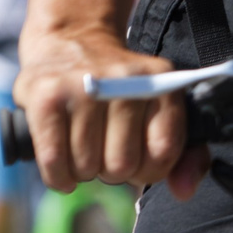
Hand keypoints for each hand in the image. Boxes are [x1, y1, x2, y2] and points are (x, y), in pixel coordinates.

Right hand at [14, 25, 209, 198]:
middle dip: (111, 171)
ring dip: (83, 171)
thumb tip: (184, 192)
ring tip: (83, 147)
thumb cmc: (120, 91)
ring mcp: (84, 87)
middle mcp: (125, 81)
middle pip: (121, 165)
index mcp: (162, 84)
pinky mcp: (47, 97)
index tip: (137, 159)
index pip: (163, 152)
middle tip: (104, 150)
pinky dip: (58, 176)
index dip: (148, 170)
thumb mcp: (159, 111)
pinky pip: (54, 162)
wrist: (72, 41)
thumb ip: (185, 156)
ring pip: (86, 167)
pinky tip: (63, 167)